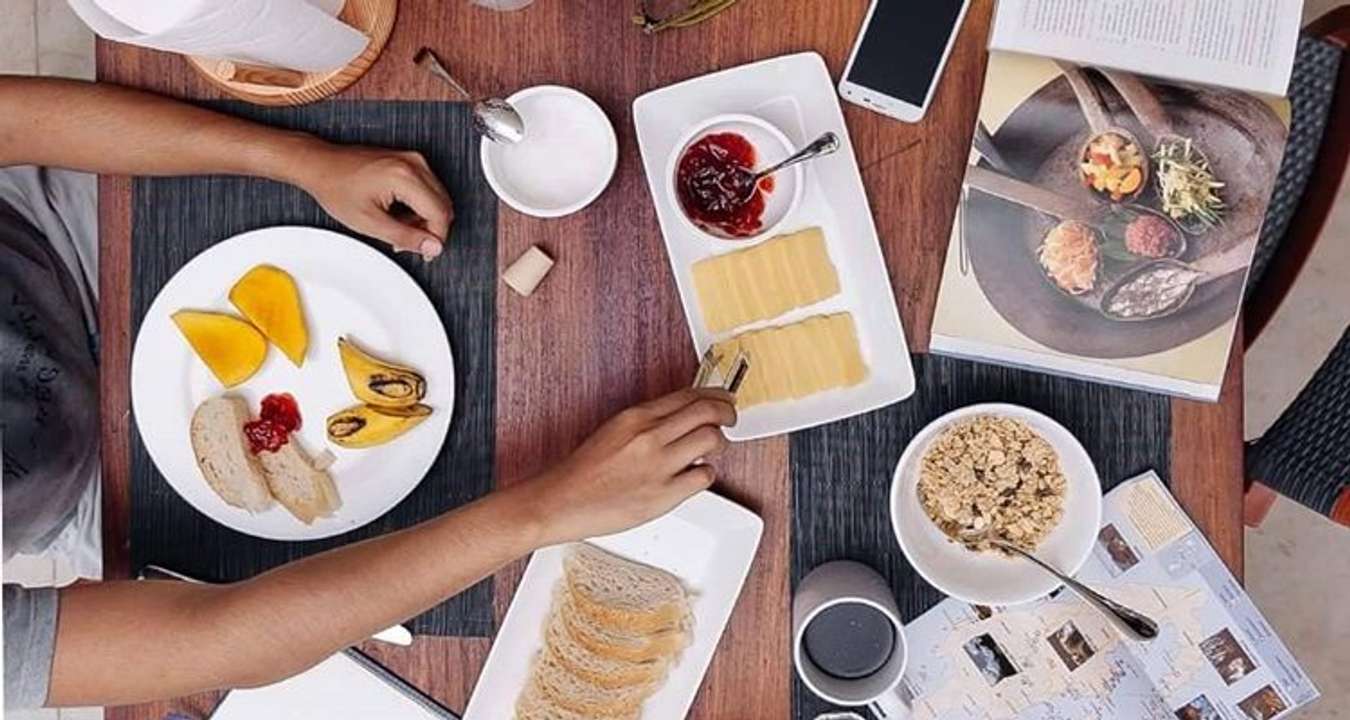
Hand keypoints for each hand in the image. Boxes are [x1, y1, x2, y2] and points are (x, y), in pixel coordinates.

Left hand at [298, 144, 452, 260]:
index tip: (426, 251)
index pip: (440, 214)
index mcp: (405, 176)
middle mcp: (414, 163)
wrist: (320, 165)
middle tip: (408, 242)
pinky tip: (399, 214)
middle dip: (429, 229)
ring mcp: (413, 159)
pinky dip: (419, 206)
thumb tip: (432, 247)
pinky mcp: (409, 160)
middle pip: (443, 205)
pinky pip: (429, 188)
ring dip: (424, 218)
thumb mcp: (370, 222)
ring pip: (438, 198)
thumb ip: (406, 237)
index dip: (435, 238)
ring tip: (398, 227)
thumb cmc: (336, 187)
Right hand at [516, 388, 737, 544]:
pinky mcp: (664, 495)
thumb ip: (648, 422)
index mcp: (636, 416)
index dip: (714, 395)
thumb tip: (683, 419)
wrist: (562, 502)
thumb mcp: (615, 430)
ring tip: (711, 449)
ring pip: (712, 440)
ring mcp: (659, 465)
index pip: (689, 395)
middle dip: (727, 412)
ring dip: (718, 443)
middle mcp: (650, 436)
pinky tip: (693, 475)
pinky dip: (705, 474)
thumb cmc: (584, 471)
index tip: (723, 398)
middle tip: (730, 418)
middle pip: (709, 411)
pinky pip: (705, 476)